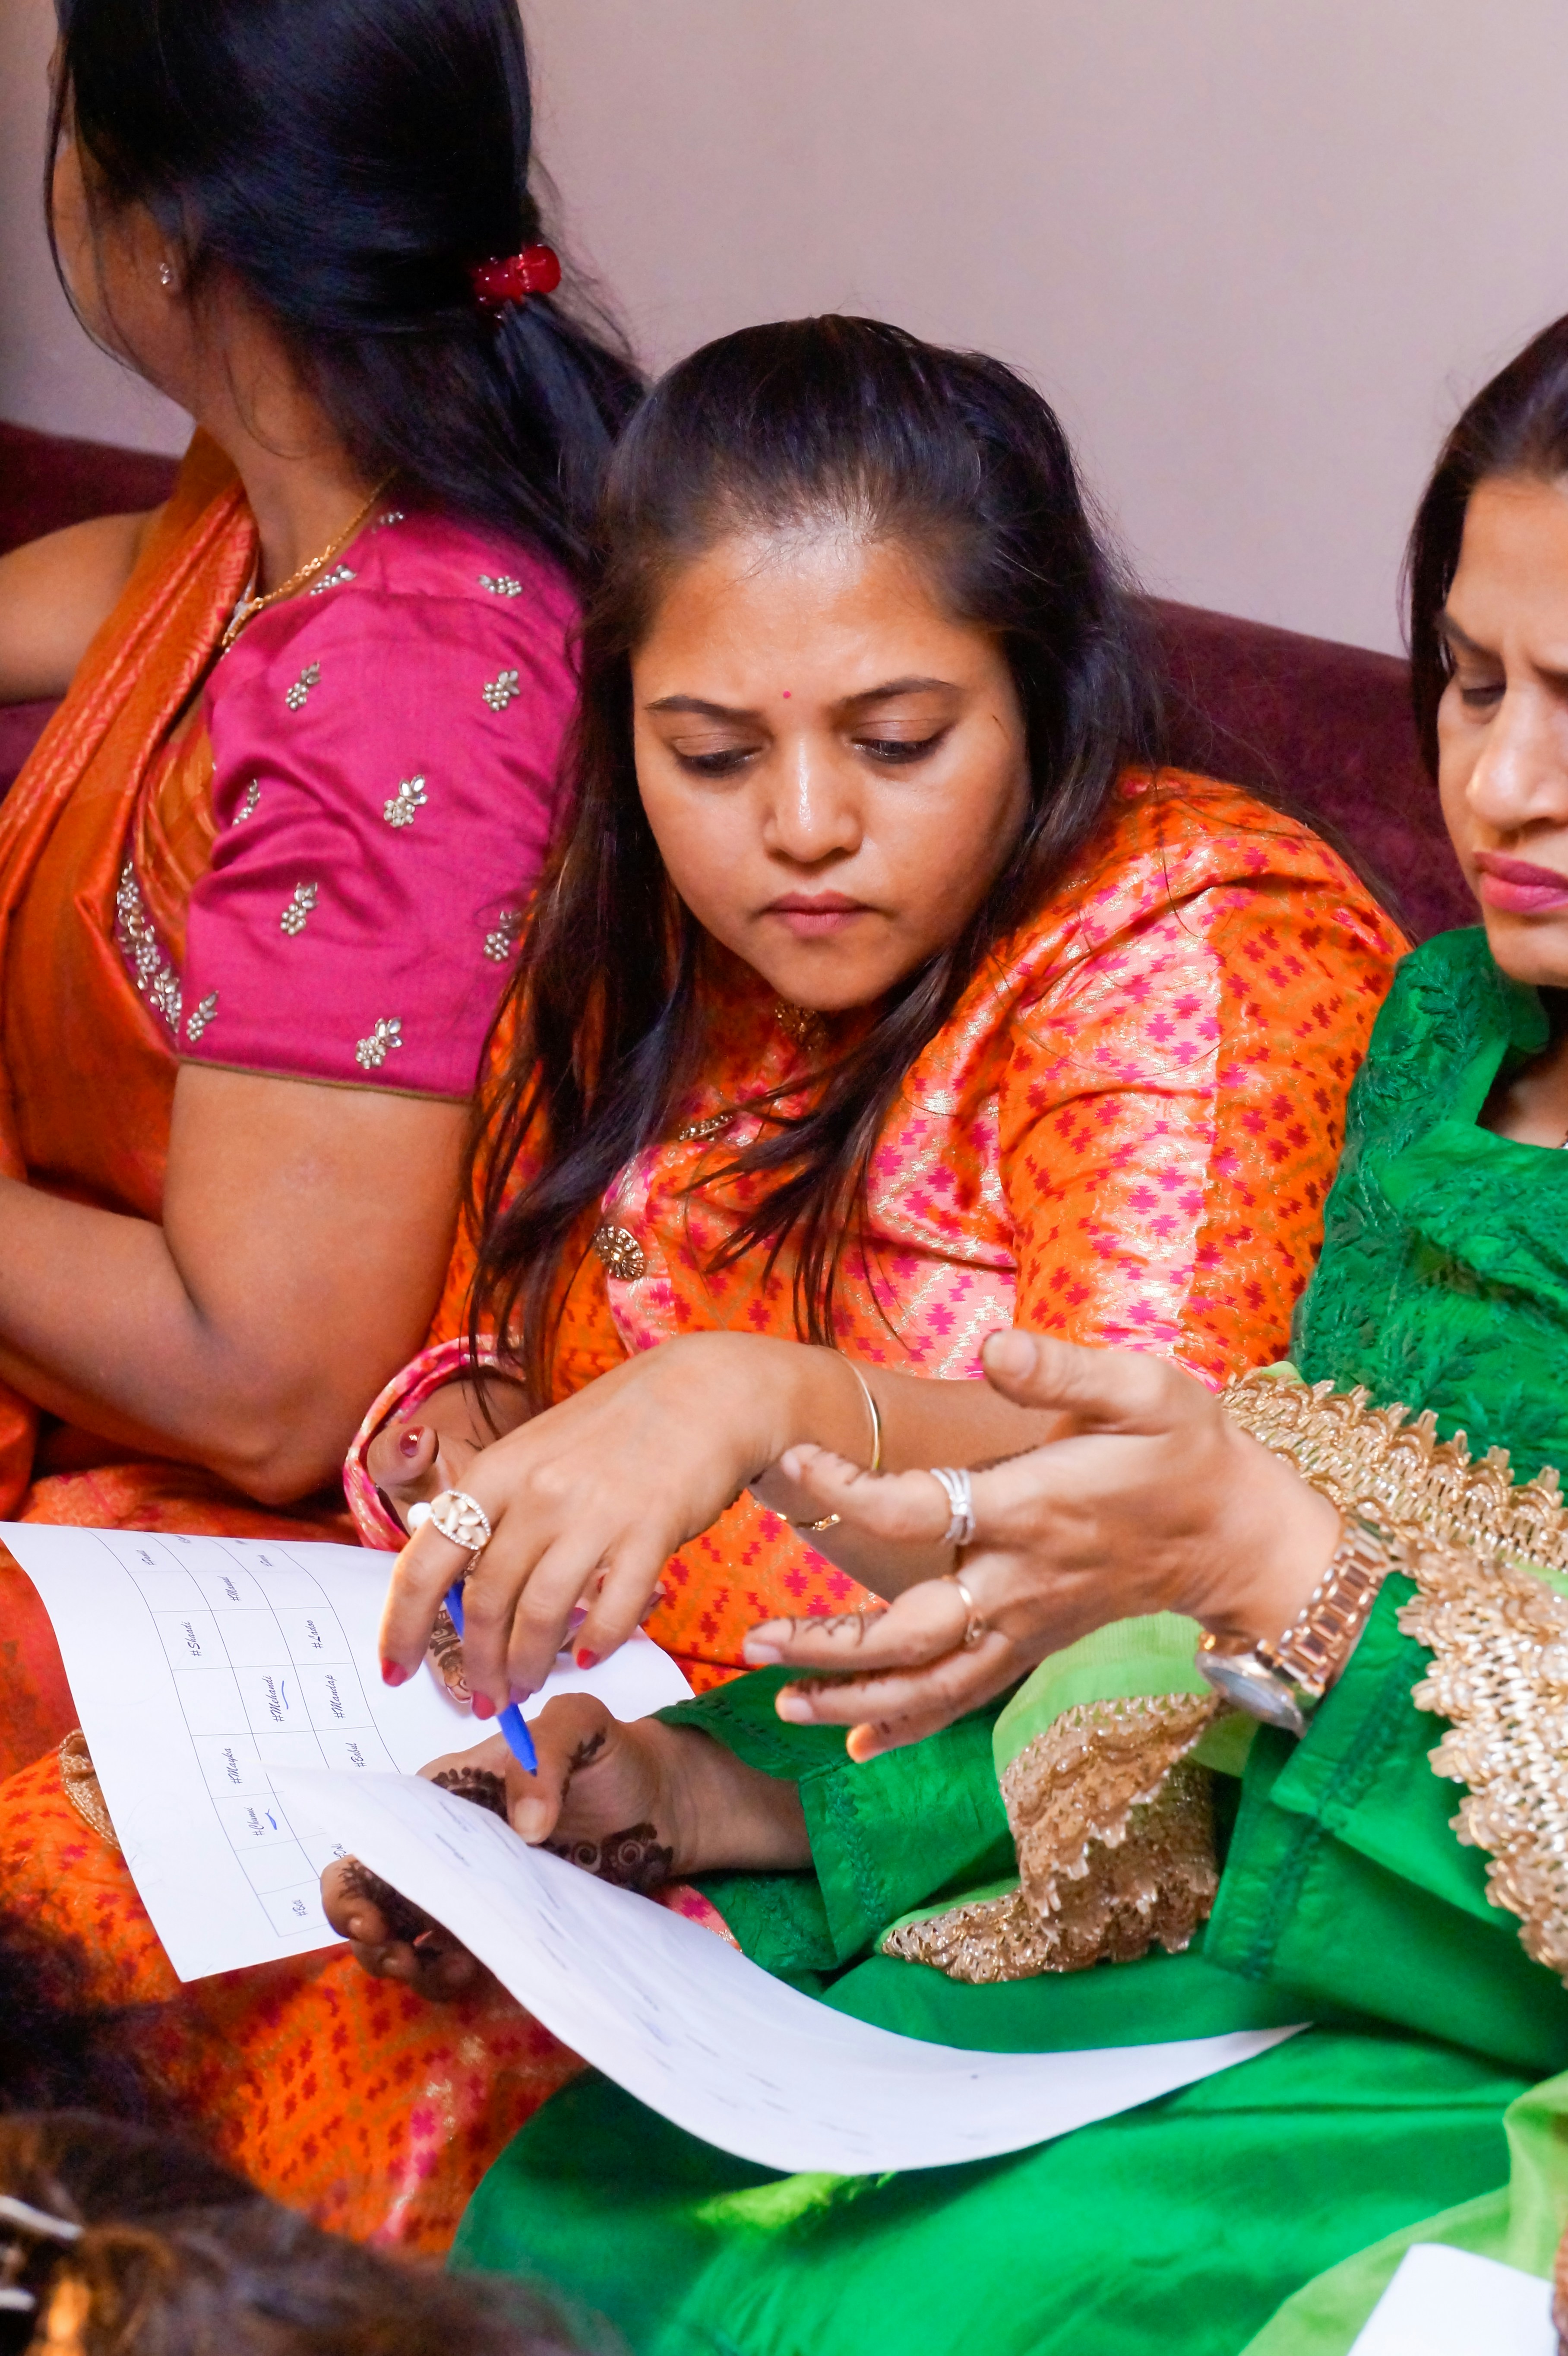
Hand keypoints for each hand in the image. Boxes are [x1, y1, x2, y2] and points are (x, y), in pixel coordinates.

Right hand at [320, 1696, 807, 1992]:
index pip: (371, 1837)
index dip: (351, 1884)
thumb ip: (547, 1754)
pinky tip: (470, 1971)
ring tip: (449, 1969)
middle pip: (370, 1898)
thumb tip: (524, 1828)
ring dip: (407, 1965)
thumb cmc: (608, 1755)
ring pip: (403, 1939)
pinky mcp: (499, 1926)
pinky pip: (451, 1959)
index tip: (371, 1919)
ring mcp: (468, 1891)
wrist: (658, 1804)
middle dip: (368, 1936)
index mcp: (443, 1796)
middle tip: (401, 1955)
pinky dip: (445, 1976)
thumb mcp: (581, 1726)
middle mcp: (443, 1847)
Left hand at [377, 1332, 872, 1711]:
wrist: (703, 1389)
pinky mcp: (651, 1529)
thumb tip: (454, 1588)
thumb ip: (496, 1512)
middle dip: (478, 1665)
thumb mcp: (535, 1451)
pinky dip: (597, 1642)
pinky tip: (591, 1656)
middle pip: (484, 1602)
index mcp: (496, 1471)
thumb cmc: (613, 1428)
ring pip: (541, 1615)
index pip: (425, 1563)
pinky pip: (612, 1609)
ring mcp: (595, 1511)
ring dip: (528, 1666)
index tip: (393, 1672)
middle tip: (483, 1698)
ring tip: (526, 1688)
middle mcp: (537, 1491)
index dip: (400, 1627)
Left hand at [741, 1329, 1340, 1758]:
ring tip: (778, 1698)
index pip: (917, 1509)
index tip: (791, 1463)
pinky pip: (964, 1698)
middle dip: (829, 1643)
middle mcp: (1020, 1581)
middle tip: (753, 1642)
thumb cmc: (1188, 1449)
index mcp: (1032, 1510)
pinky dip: (909, 1723)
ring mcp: (1027, 1623)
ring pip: (931, 1682)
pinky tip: (855, 1742)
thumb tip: (991, 1343)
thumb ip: (1061, 1369)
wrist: (1238, 1533)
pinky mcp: (1034, 1643)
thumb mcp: (1142, 1389)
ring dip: (853, 1696)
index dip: (848, 1491)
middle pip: (910, 1631)